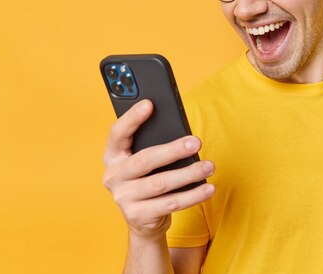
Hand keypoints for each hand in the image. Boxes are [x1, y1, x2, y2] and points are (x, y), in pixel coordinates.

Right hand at [102, 99, 214, 238]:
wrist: (144, 219)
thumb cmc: (149, 178)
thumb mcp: (147, 161)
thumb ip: (154, 145)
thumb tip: (182, 134)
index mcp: (113, 156)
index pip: (118, 133)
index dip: (132, 118)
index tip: (149, 104)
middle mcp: (113, 176)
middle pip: (144, 160)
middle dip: (173, 150)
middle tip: (196, 142)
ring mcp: (123, 198)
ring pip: (161, 184)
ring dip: (189, 174)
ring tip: (209, 166)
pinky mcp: (137, 216)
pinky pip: (170, 204)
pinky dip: (192, 195)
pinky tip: (208, 188)